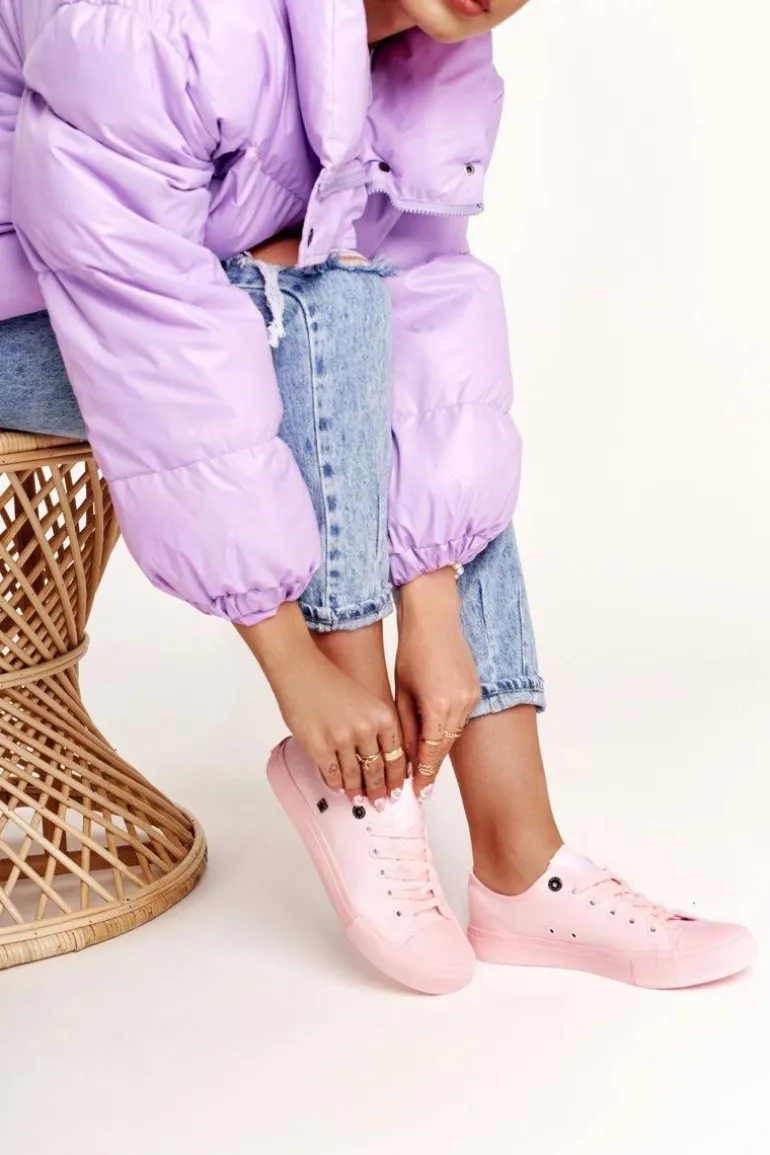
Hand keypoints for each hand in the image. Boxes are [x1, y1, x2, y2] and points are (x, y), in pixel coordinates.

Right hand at [237, 604, 407, 806]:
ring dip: (357, 791)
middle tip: (381, 801)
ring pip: (355, 776)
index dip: (398, 777)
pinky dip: (336, 784)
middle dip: (380, 790)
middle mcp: (366, 729)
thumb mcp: (365, 699)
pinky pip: (332, 774)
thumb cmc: (330, 681)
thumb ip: (376, 726)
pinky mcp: (319, 746)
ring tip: (359, 798)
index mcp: (382, 715)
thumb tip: (380, 757)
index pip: (397, 755)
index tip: (398, 788)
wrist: (300, 670)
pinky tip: (338, 787)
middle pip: (378, 769)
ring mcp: (342, 739)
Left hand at [395, 569, 480, 798]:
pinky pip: (460, 719)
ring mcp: (471, 697)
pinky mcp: (475, 691)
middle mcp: (460, 704)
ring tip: (422, 765)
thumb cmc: (413, 651)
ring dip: (439, 748)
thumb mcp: (402, 692)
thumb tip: (408, 756)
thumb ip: (407, 726)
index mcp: (439, 705)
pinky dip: (447, 730)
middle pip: (444, 746)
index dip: (424, 774)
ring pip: (453, 734)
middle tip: (418, 785)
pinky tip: (435, 737)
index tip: (417, 792)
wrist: (436, 621)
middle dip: (431, 766)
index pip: (432, 751)